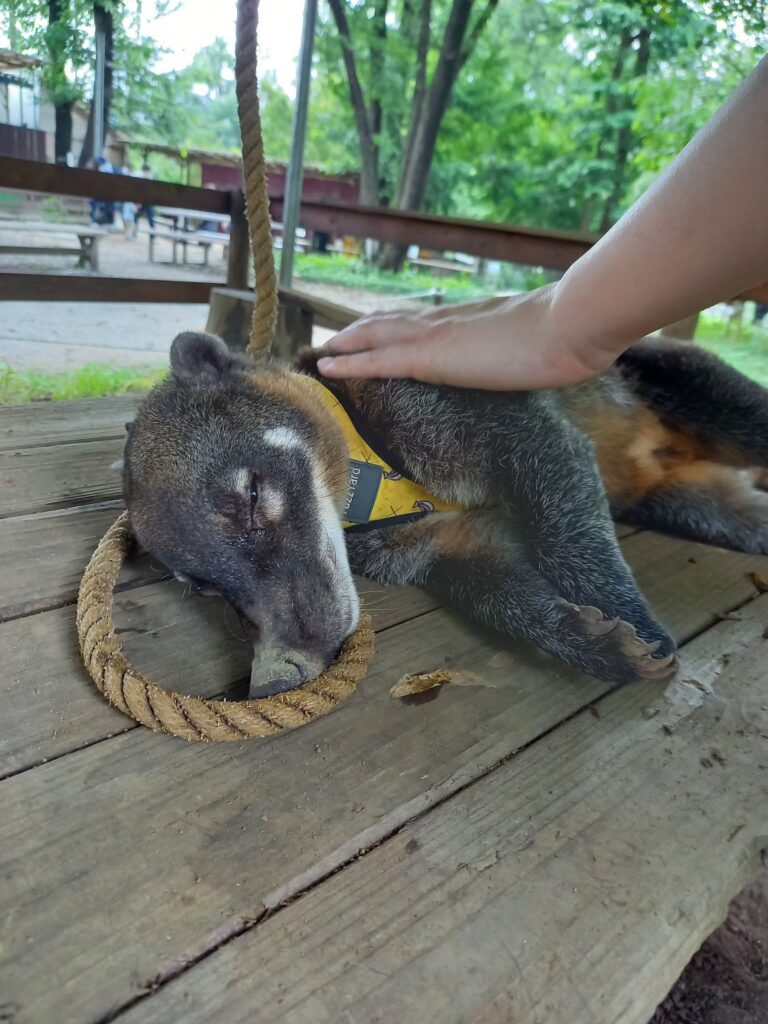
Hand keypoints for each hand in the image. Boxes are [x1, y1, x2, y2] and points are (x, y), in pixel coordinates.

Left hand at [317, 285, 617, 390]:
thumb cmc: (567, 333)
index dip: (396, 324)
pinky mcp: (430, 357)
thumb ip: (526, 343)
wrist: (570, 324)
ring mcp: (435, 335)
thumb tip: (537, 353)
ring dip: (347, 342)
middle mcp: (446, 319)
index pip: (422, 319)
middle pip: (390, 321)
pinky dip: (350, 362)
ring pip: (376, 333)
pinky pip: (378, 360)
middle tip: (334, 340)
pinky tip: (326, 367)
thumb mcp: (540, 338)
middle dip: (361, 331)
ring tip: (323, 350)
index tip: (377, 329)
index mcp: (469, 317)